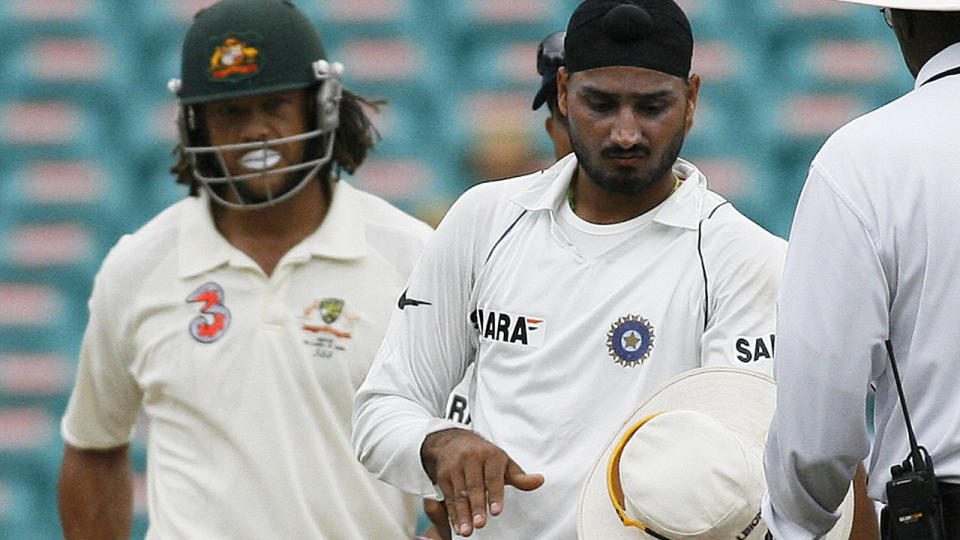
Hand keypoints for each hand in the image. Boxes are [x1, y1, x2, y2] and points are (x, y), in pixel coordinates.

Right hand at [420, 428, 543, 536]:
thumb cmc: (485, 455)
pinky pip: (449, 496)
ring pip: (459, 493)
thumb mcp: (503, 462)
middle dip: (477, 506)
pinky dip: (453, 513)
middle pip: (474, 486)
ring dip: (462, 514)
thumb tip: (539, 481)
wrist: (454, 441)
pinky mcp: (443, 475)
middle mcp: (471, 458)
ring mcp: (455, 466)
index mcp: (490, 454)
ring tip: (466, 531)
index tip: (497, 511)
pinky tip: (458, 526)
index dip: (495, 494)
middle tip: (480, 525)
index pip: (493, 476)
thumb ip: (520, 476)